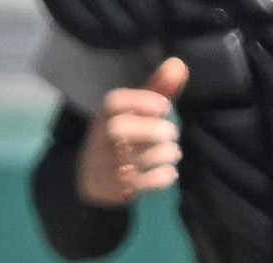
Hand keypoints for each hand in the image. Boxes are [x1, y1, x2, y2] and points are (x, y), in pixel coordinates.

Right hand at [78, 58, 185, 208]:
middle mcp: (100, 141)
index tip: (165, 106)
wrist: (94, 181)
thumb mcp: (136, 113)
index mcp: (105, 117)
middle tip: (171, 133)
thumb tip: (178, 63)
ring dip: (160, 154)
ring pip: (129, 157)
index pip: (113, 103)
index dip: (140, 101)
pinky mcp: (112, 189)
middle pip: (117, 129)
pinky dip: (159, 178)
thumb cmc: (124, 139)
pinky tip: (168, 172)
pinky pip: (137, 184)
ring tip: (172, 153)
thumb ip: (158, 89)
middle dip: (151, 130)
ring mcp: (104, 167)